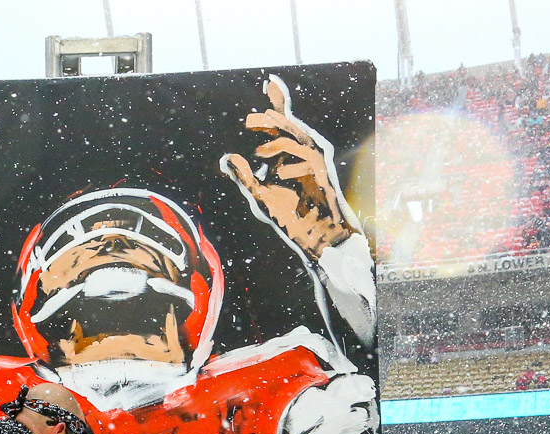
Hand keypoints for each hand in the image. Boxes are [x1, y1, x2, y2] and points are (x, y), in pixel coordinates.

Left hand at [221, 75, 355, 256]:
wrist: (316, 236)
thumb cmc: (291, 214)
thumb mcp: (261, 193)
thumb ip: (245, 176)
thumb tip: (227, 157)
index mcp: (290, 153)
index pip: (282, 122)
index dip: (278, 100)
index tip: (268, 82)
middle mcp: (304, 152)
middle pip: (288, 126)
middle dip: (269, 120)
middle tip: (248, 121)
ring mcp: (315, 162)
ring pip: (297, 140)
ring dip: (278, 144)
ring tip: (260, 154)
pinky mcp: (322, 175)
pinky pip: (308, 162)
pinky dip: (291, 166)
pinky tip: (279, 176)